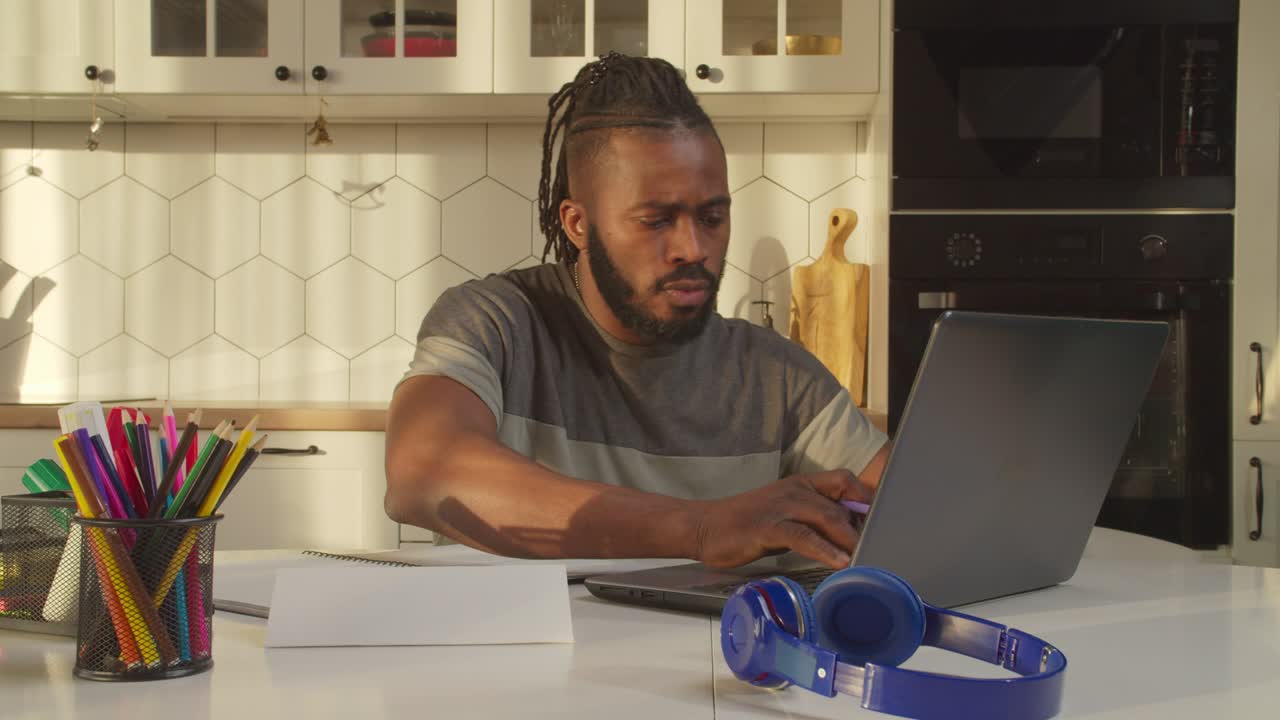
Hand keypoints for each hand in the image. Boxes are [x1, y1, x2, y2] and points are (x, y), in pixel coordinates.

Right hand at [692, 470, 868, 569]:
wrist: (704, 527)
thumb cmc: (745, 525)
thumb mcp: (784, 517)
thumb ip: (812, 522)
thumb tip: (845, 536)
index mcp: (799, 485)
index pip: (843, 480)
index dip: (866, 498)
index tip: (884, 521)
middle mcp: (793, 490)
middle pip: (840, 502)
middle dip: (863, 527)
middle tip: (881, 548)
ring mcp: (780, 507)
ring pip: (825, 517)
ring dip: (849, 538)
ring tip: (866, 557)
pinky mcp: (766, 527)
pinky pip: (802, 536)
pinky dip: (824, 549)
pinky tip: (838, 562)